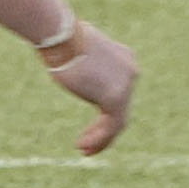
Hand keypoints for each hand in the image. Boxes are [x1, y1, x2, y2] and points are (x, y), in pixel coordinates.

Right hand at [45, 22, 136, 155]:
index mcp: (124, 58)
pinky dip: (97, 139)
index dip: (105, 109)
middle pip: (120, 108)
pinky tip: (82, 146)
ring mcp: (126, 85)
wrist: (60, 36)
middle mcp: (130, 72)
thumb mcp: (75, 49)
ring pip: (118, 121)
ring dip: (100, 139)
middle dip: (103, 128)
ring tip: (84, 150)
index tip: (90, 121)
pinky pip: (110, 126)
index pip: (118, 89)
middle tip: (87, 143)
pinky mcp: (115, 98)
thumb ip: (81, 61)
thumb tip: (71, 65)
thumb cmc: (58, 38)